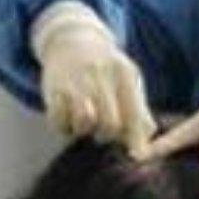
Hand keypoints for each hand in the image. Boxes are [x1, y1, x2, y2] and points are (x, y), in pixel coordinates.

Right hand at [31, 1, 156, 156]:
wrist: (72, 41)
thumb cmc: (106, 70)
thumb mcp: (128, 81)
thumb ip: (139, 113)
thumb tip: (144, 150)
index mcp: (125, 74)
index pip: (135, 115)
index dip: (136, 141)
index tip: (136, 157)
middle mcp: (101, 75)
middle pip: (110, 125)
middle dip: (106, 135)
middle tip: (102, 130)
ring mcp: (76, 81)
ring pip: (84, 123)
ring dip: (83, 130)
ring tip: (84, 122)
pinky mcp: (53, 89)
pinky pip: (59, 122)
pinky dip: (63, 127)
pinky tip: (67, 116)